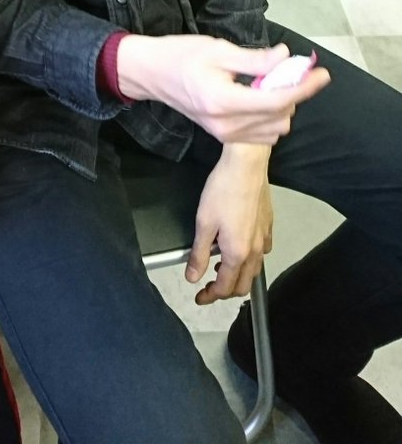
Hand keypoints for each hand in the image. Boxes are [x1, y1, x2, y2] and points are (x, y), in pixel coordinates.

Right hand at [116, 33, 329, 145]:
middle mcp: (227, 126)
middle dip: (292, 93)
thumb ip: (255, 59)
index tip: (322, 73)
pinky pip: (261, 134)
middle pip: (280, 118)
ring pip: (274, 129)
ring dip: (283, 106)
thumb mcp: (219, 50)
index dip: (304, 87)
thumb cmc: (182, 56)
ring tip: (274, 81)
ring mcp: (225, 135)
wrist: (153, 74)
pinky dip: (271, 116)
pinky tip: (263, 94)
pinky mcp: (223, 136)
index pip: (277, 101)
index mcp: (225, 102)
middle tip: (290, 69)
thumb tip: (287, 57)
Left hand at [185, 147, 272, 300]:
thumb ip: (198, 254)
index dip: (210, 296)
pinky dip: (252, 258)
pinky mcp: (269, 223)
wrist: (246, 165)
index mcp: (237, 253)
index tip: (199, 296)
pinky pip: (263, 251)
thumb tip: (193, 277)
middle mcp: (255, 250)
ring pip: (255, 269)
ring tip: (223, 267)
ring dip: (239, 275)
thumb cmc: (223, 191)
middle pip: (243, 284)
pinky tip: (242, 247)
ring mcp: (264, 237)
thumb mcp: (204, 223)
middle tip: (209, 287)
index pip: (225, 287)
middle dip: (226, 291)